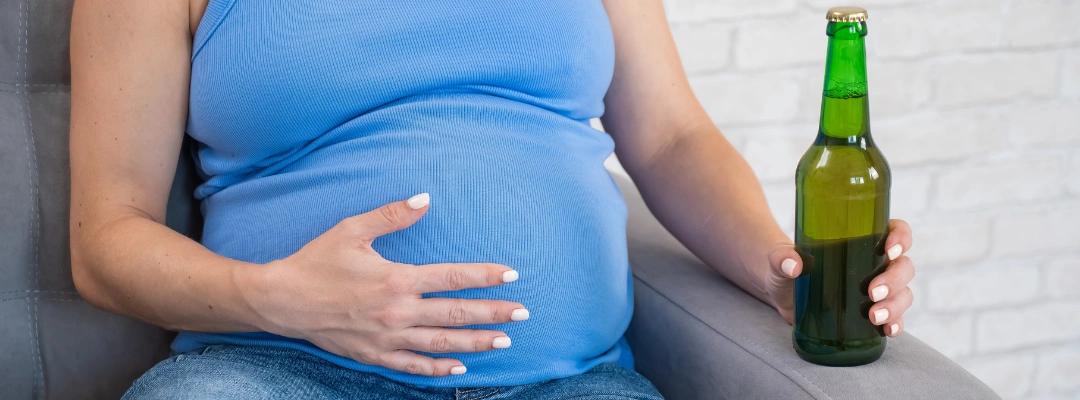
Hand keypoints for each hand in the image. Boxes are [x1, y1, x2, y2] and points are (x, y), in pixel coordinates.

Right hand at [234, 193, 528, 376]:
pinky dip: (438, 370)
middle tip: (523, 313)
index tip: (511, 276)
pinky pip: (413, 366)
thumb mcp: (352, 230)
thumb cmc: (317, 261)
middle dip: (493, 313)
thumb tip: (425, 199)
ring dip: (476, 343)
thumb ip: (392, 215)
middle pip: (456, 314)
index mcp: (397, 279)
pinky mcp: (374, 355)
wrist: (281, 300)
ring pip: (441, 344)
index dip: (485, 277)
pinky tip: (460, 369)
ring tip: (503, 341)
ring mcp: (387, 338)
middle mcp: (398, 312)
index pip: (453, 278)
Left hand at [762, 220, 914, 336]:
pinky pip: (895, 317)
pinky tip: (888, 331)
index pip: (895, 231)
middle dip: (894, 280)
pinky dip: (896, 324)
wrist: (781, 293)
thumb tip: (792, 266)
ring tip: (874, 316)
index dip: (901, 238)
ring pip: (902, 293)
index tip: (889, 250)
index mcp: (862, 239)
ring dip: (895, 305)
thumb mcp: (780, 259)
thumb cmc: (786, 266)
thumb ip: (781, 257)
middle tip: (872, 292)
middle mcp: (876, 262)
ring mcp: (877, 288)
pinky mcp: (871, 311)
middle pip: (903, 266)